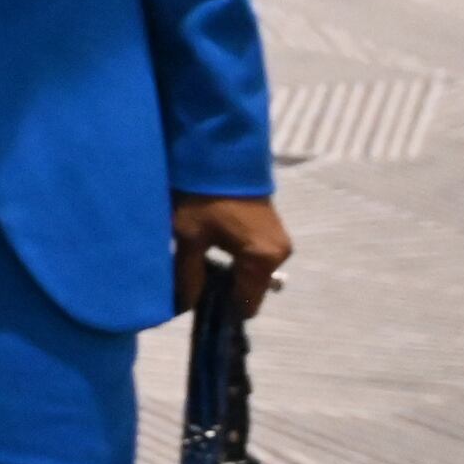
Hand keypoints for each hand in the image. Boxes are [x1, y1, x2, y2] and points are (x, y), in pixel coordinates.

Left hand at [174, 193, 292, 317]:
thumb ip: (188, 275)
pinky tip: (210, 251)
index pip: (246, 304)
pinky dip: (233, 259)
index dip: (222, 310)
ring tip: (197, 265)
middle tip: (192, 285)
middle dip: (222, 291)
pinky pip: (252, 257)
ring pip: (249, 273)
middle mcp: (279, 255)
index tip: (198, 309)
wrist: (220, 153)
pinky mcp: (271, 229)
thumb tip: (184, 307)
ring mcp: (278, 241)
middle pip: (249, 289)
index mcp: (263, 260)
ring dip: (226, 273)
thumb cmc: (203, 197)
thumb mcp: (189, 237)